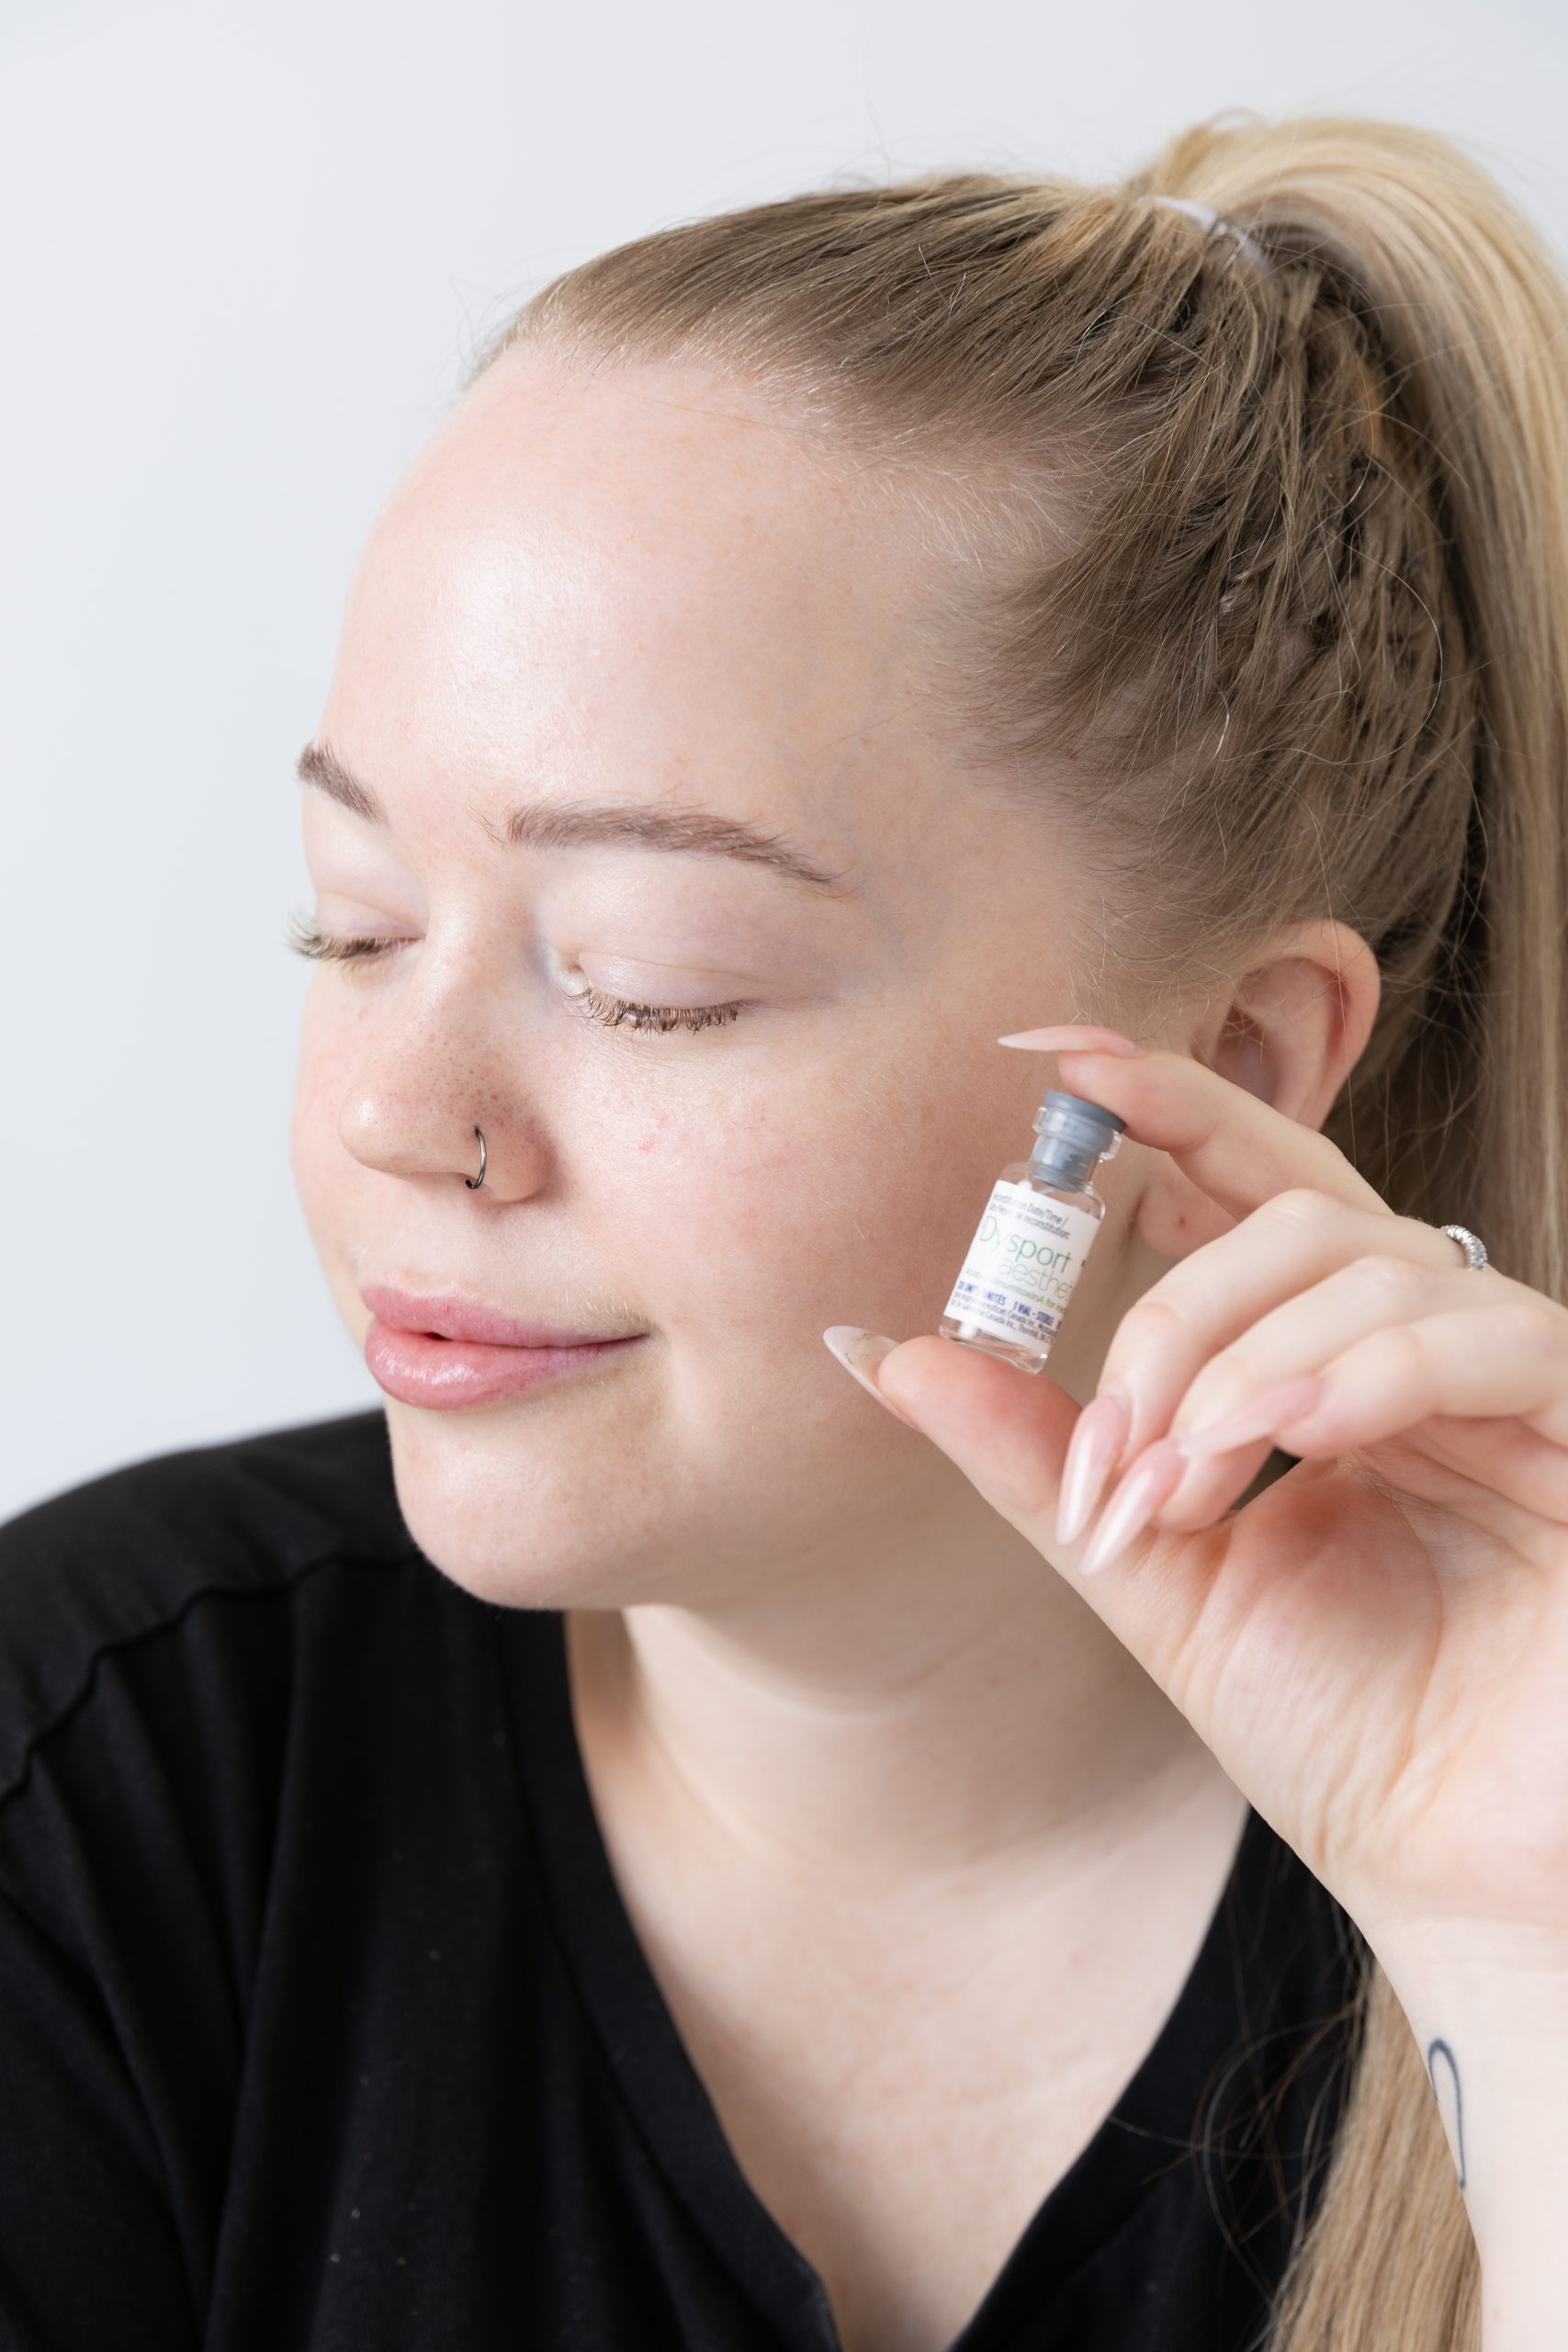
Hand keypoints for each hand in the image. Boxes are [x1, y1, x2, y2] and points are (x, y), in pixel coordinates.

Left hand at [825, 1024, 1567, 1971]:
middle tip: (1117, 1445)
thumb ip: (1039, 1456)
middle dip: (1177, 1307)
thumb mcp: (1155, 1572)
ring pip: (1376, 1264)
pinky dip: (1373, 1368)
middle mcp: (1425, 1344)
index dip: (1164, 1100)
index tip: (1046, 1055)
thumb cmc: (1337, 1727)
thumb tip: (883, 1349)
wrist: (1457, 1874)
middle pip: (1299, 1210)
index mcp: (1328, 1357)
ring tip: (1186, 1486)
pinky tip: (1296, 1433)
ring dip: (1247, 1362)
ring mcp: (1516, 1381)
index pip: (1251, 1183)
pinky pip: (1496, 1338)